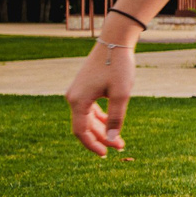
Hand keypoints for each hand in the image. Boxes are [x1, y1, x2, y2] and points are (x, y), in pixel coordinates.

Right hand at [65, 29, 136, 155]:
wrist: (114, 42)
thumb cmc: (118, 66)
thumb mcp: (121, 94)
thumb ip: (116, 118)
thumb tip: (113, 140)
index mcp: (78, 101)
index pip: (81, 131)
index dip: (93, 145)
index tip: (105, 154)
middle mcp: (73, 98)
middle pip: (84, 126)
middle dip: (102, 138)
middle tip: (120, 147)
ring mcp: (77, 92)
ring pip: (87, 119)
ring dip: (102, 130)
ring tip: (119, 141)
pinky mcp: (84, 88)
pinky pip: (89, 110)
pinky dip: (100, 119)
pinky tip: (111, 124)